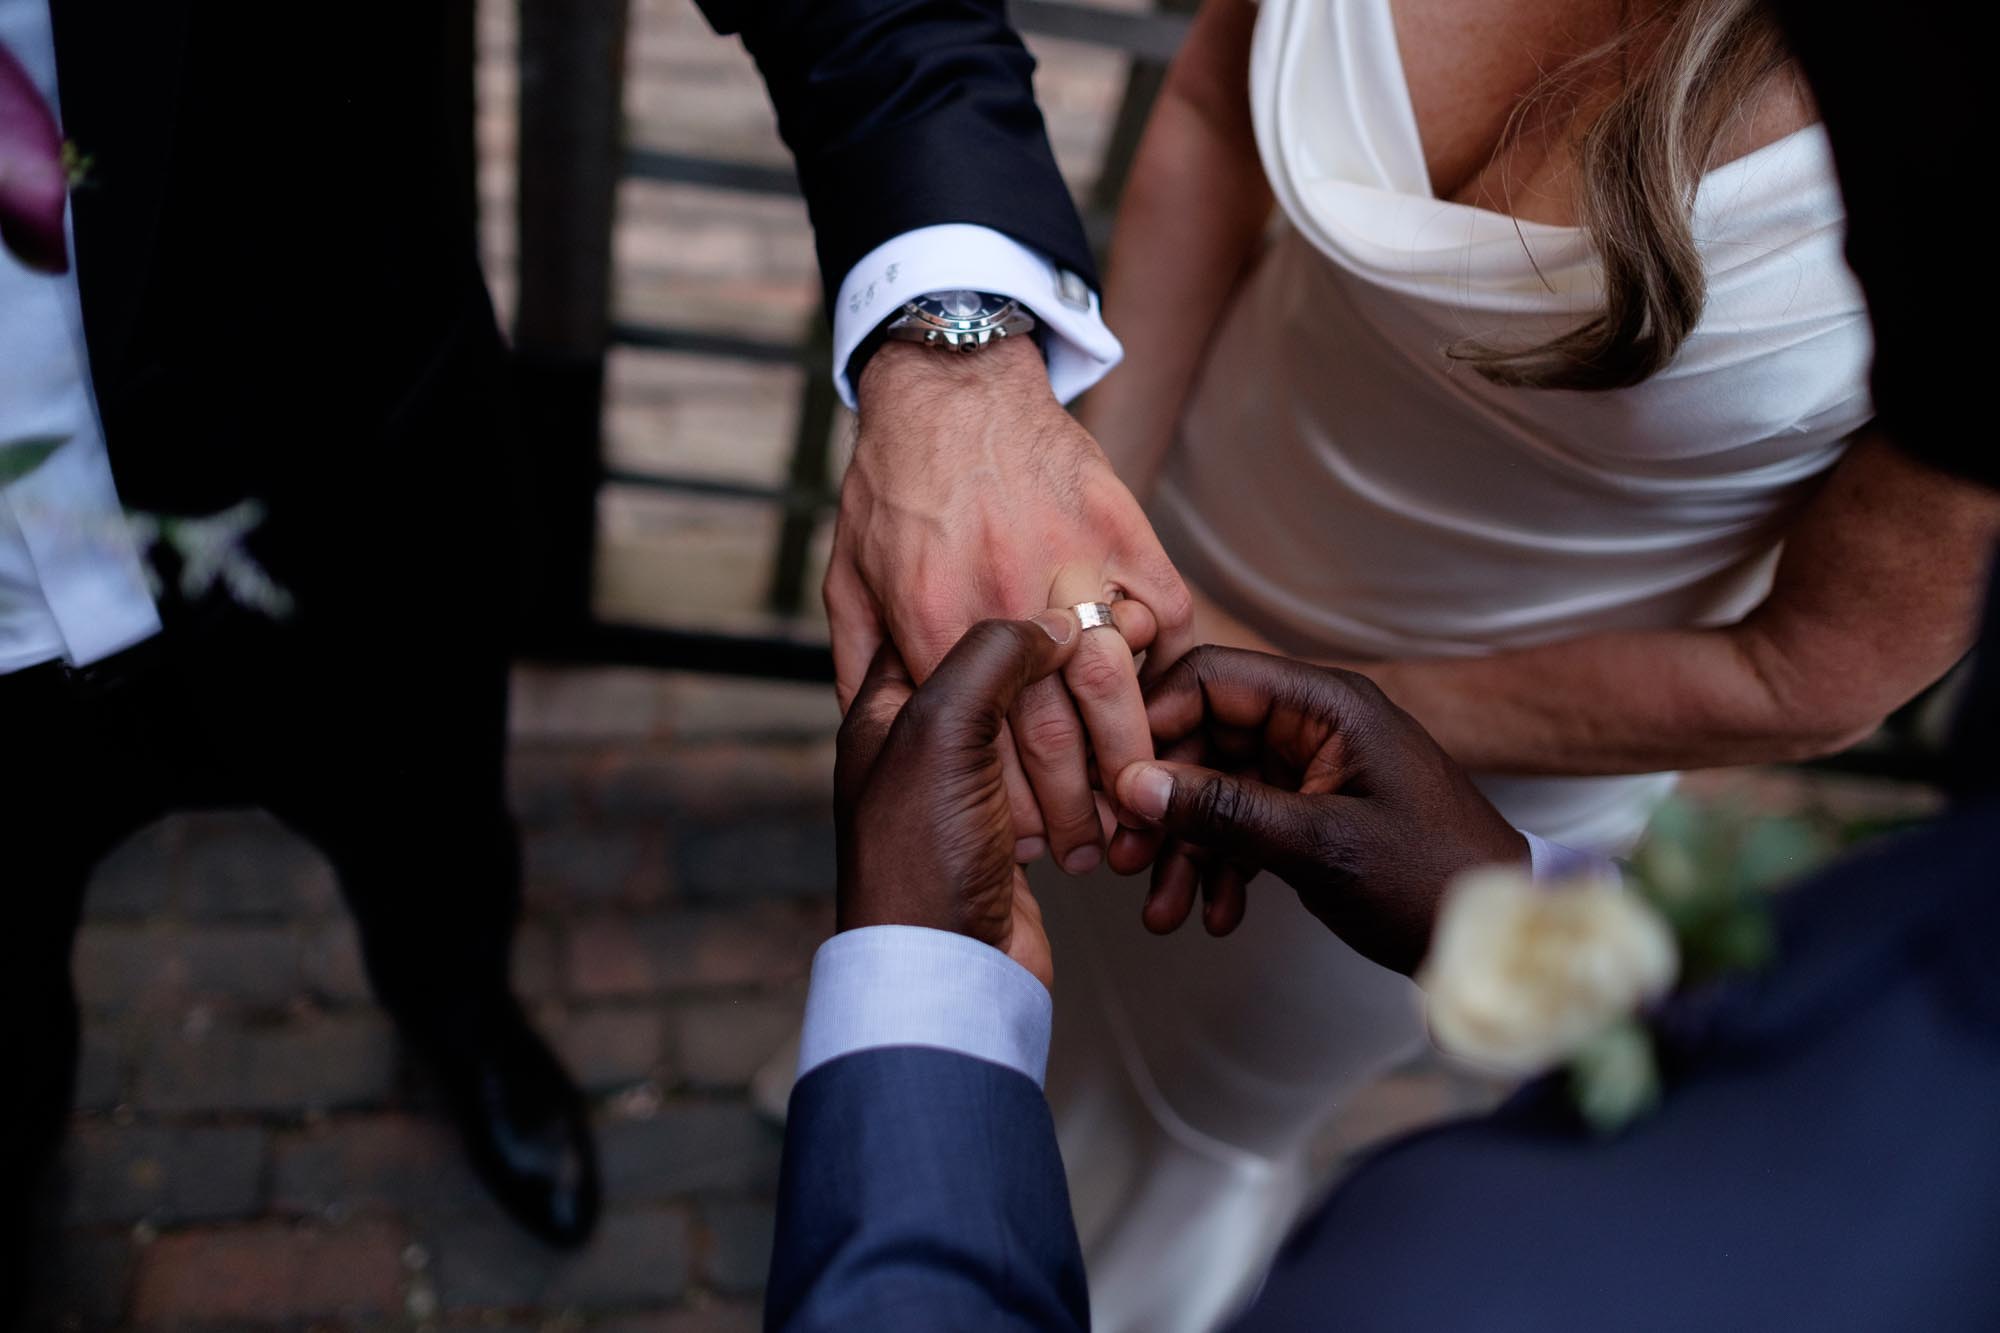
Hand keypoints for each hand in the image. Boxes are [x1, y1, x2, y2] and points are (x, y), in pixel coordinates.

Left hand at [827, 337, 1194, 876]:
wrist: (948, 385)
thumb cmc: (891, 486)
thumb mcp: (847, 583)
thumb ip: (863, 666)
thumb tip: (876, 742)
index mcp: (930, 624)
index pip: (981, 744)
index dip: (1014, 809)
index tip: (1033, 847)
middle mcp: (1002, 600)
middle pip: (1054, 733)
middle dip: (1079, 808)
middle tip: (1094, 849)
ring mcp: (1069, 563)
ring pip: (1115, 688)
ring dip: (1132, 756)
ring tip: (1138, 800)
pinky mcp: (1120, 530)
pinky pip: (1164, 615)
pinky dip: (1169, 665)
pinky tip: (1163, 705)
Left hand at [836, 610, 1138, 990]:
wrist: (948, 971)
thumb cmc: (919, 859)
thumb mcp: (941, 728)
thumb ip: (991, 656)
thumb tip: (1048, 622)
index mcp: (885, 711)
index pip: (942, 628)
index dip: (1003, 612)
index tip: (1060, 598)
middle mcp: (921, 747)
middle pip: (1001, 681)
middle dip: (1056, 673)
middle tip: (1111, 652)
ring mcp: (967, 793)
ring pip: (1037, 733)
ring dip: (1080, 733)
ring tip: (1121, 714)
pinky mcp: (1011, 835)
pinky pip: (1058, 788)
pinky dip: (1088, 783)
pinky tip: (1114, 776)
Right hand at [1107, 647, 1528, 973]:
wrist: (1499, 940)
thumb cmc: (1433, 879)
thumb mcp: (1320, 845)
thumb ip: (1224, 811)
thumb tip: (1135, 786)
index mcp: (1327, 705)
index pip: (1213, 679)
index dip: (1154, 724)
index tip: (1114, 781)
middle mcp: (1316, 726)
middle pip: (1206, 740)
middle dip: (1163, 805)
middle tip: (1124, 859)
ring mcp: (1314, 770)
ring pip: (1219, 792)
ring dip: (1186, 850)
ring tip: (1163, 911)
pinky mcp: (1314, 812)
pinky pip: (1246, 826)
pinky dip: (1223, 868)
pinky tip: (1214, 914)